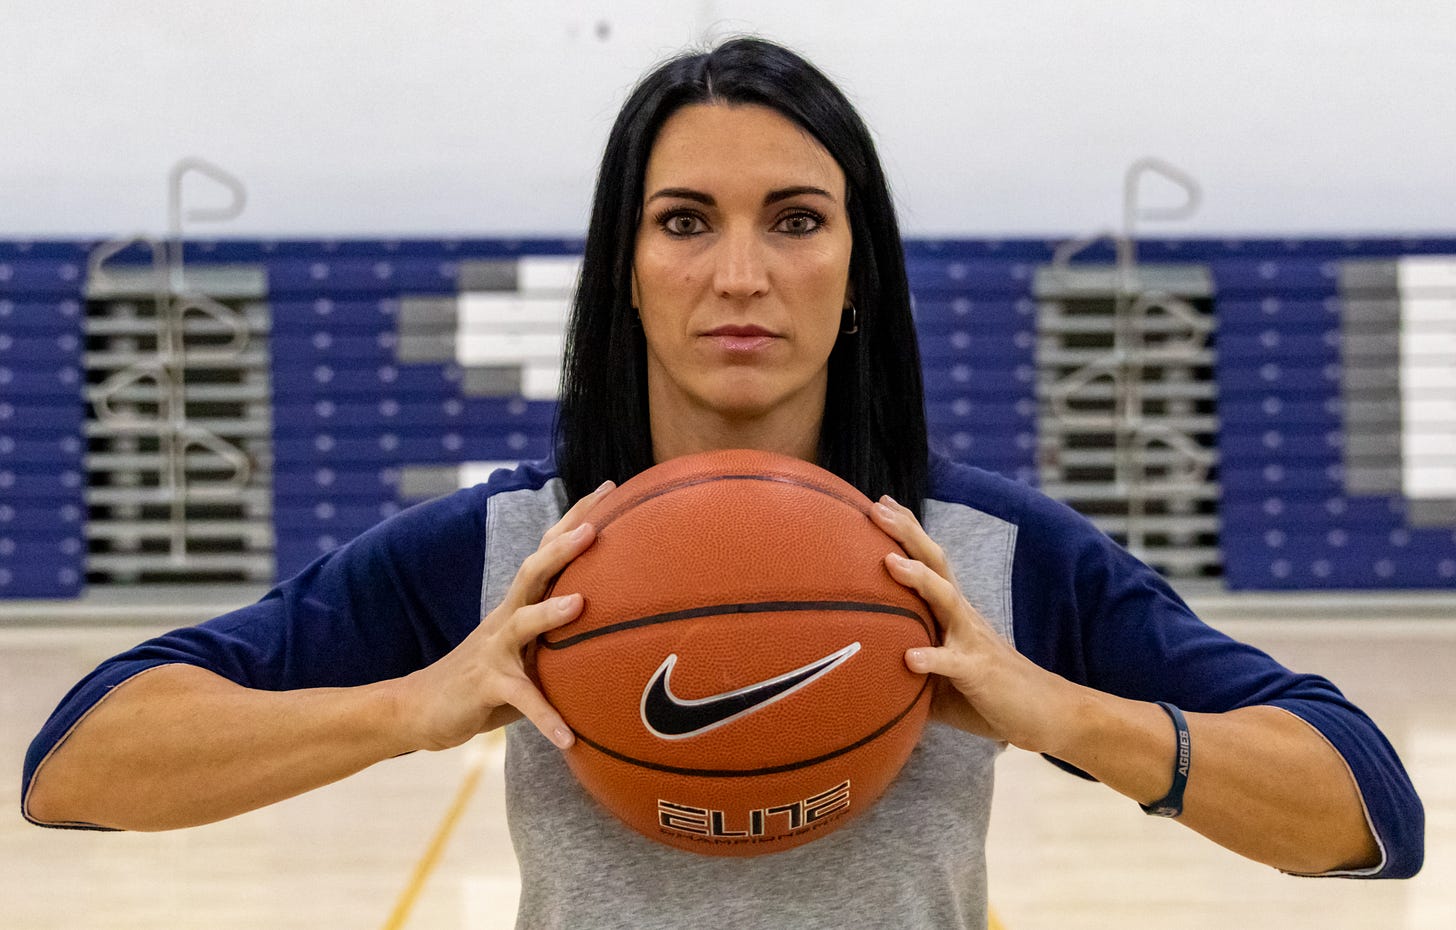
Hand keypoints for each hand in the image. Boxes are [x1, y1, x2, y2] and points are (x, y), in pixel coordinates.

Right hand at [391, 480, 615, 751]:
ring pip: (522, 622)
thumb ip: (565, 640)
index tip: (609, 489)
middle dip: (564, 546)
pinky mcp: (486, 686)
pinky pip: (521, 700)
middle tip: (595, 527)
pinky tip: (569, 738)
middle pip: (534, 571)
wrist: (421, 709)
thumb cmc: (489, 680)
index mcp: (521, 604)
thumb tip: (627, 633)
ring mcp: (494, 649)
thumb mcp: (530, 653)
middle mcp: (507, 617)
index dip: (576, 518)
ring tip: (581, 604)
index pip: (549, 551)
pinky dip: (546, 717)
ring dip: (551, 612)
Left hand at [870, 495, 1078, 754]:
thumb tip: (864, 667)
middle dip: (906, 534)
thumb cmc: (986, 691)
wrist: (1044, 712)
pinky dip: (932, 659)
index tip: (880, 503)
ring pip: (946, 599)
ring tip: (889, 562)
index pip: (929, 561)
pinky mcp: (979, 671)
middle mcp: (962, 616)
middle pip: (935, 563)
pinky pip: (953, 663)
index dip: (907, 530)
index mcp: (952, 611)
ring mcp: (972, 640)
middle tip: (876, 509)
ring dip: (918, 578)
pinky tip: (910, 658)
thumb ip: (907, 662)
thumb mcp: (940, 672)